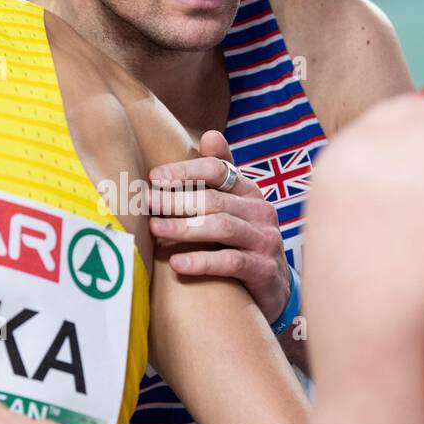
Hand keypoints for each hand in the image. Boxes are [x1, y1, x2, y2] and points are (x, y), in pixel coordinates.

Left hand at [149, 129, 290, 323]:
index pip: (219, 170)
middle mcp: (261, 211)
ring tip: (156, 229)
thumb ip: (221, 176)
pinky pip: (231, 262)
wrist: (276, 289)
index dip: (187, 171)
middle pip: (215, 200)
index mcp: (250, 191)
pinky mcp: (264, 270)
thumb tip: (210, 134)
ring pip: (222, 227)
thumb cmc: (244, 242)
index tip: (156, 177)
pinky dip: (203, 261)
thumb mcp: (234, 207)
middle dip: (177, 200)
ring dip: (185, 228)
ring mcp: (265, 240)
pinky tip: (178, 264)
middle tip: (147, 202)